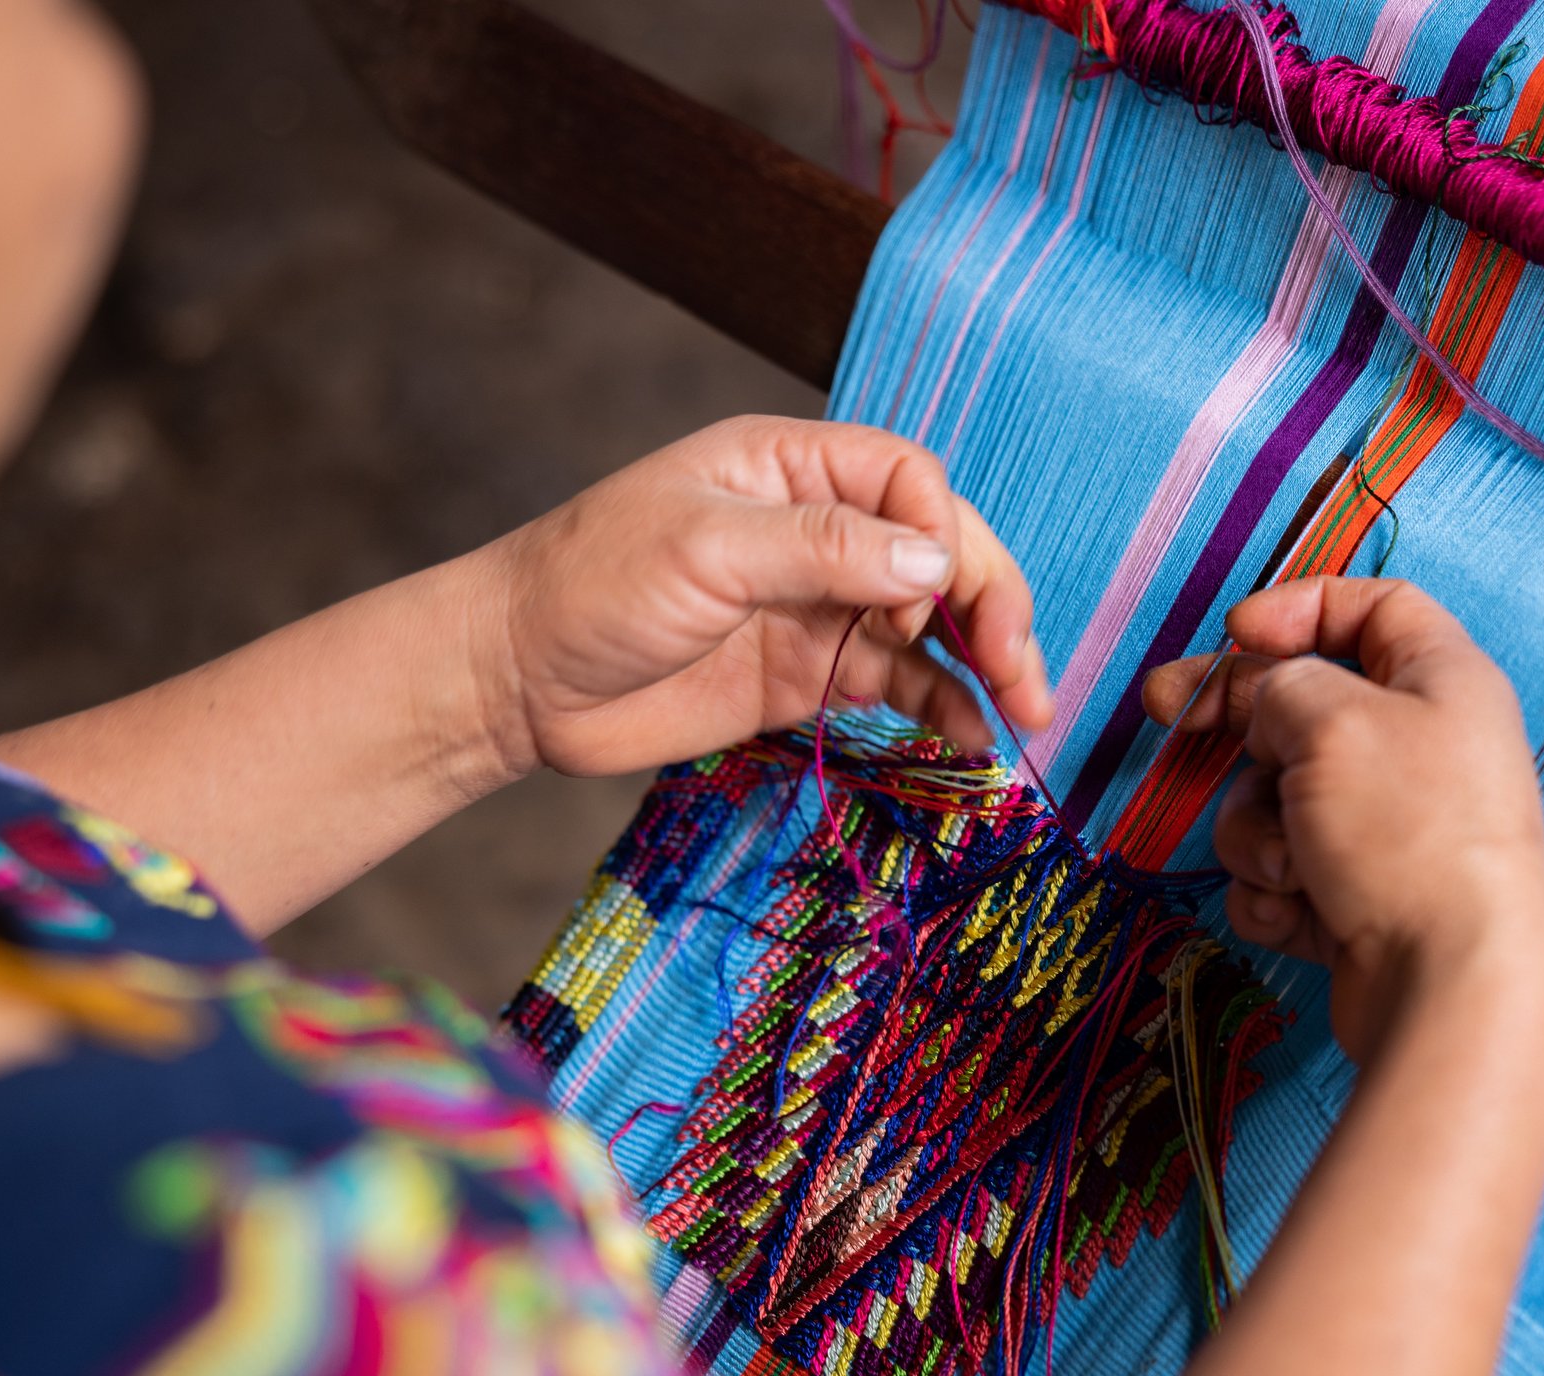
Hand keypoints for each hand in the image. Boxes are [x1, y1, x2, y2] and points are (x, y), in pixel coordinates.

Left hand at [469, 416, 1053, 779]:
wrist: (516, 684)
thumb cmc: (587, 587)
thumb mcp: (704, 551)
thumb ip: (823, 550)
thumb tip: (933, 566)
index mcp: (792, 468)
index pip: (910, 482)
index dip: (944, 535)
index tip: (937, 598)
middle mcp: (819, 531)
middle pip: (940, 554)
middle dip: (990, 606)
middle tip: (1017, 670)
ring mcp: (819, 606)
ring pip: (933, 625)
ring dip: (986, 663)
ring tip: (1026, 715)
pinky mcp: (809, 677)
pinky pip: (899, 686)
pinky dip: (943, 708)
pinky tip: (974, 739)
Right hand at [1142, 577, 1543, 1060]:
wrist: (1447, 985)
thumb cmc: (1406, 832)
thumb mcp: (1331, 718)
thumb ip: (1279, 685)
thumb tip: (1264, 704)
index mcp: (1442, 681)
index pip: (1371, 607)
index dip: (1297, 608)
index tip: (1235, 633)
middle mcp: (1422, 748)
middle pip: (1304, 705)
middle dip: (1237, 722)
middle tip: (1167, 716)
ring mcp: (1389, 829)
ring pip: (1277, 797)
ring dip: (1258, 829)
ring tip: (1290, 863)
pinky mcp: (1359, 899)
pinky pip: (1282, 870)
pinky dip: (1275, 890)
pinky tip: (1300, 912)